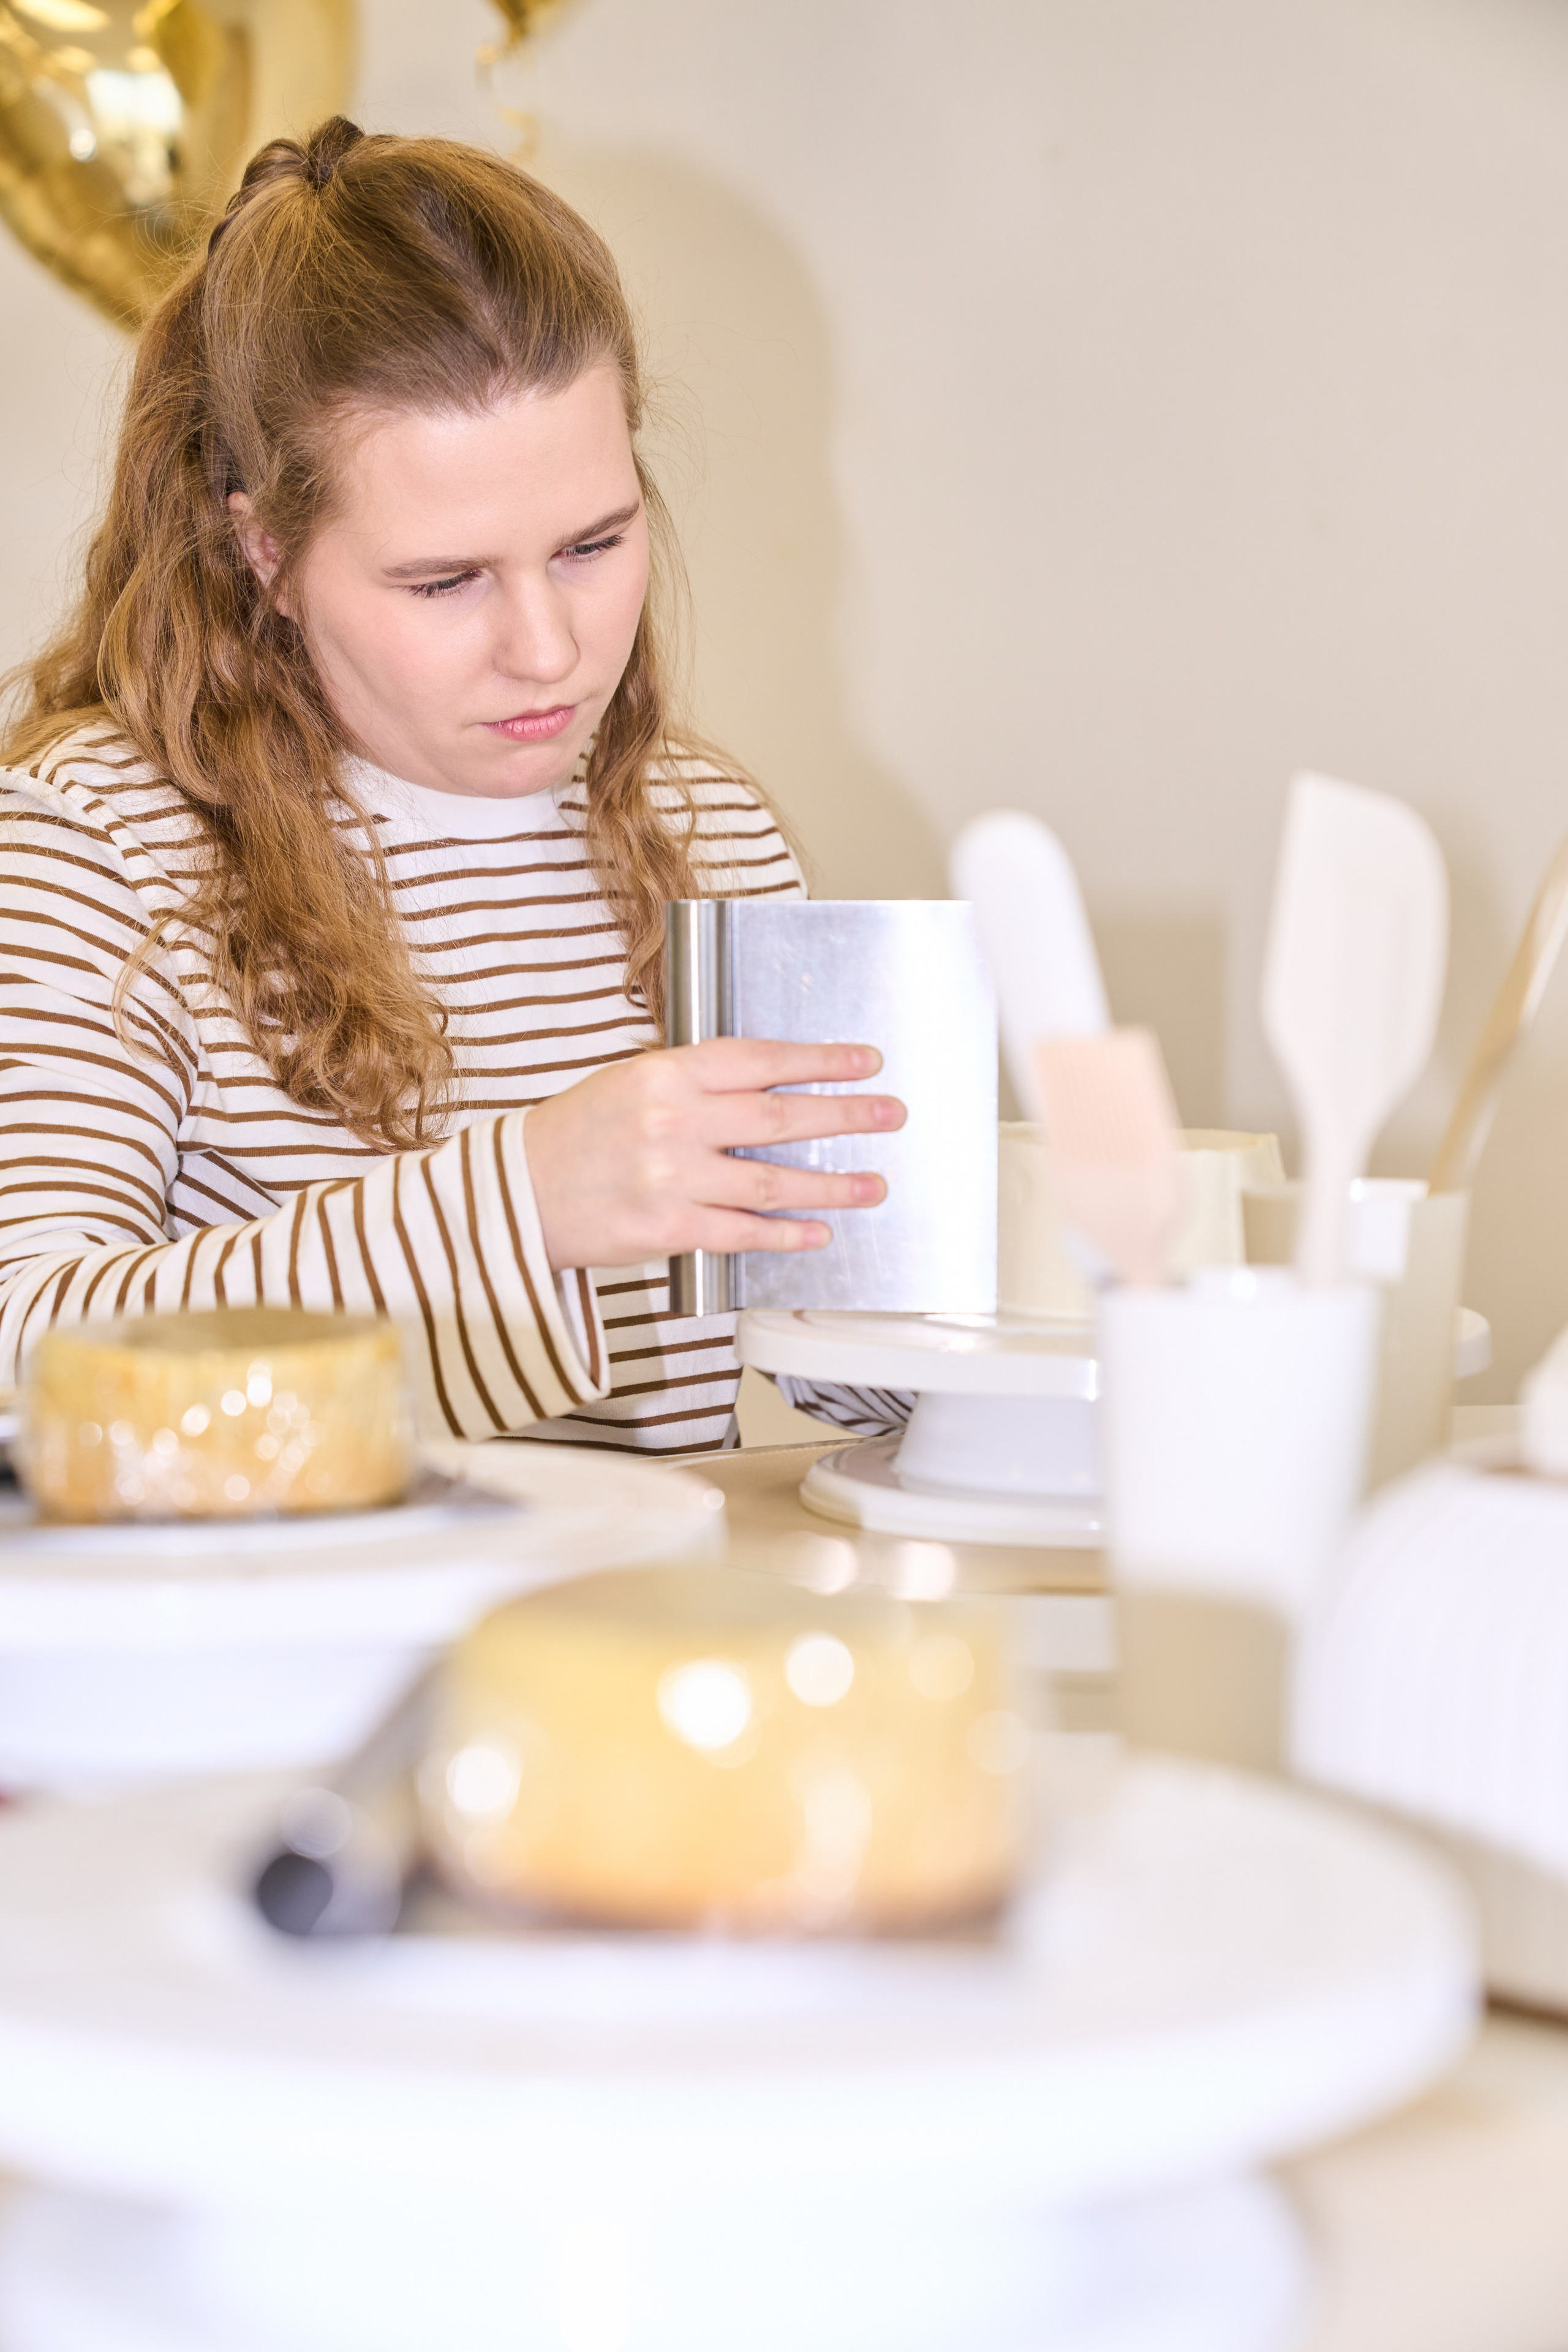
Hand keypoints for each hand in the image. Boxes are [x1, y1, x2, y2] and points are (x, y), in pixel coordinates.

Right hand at [522, 1037, 905, 1271]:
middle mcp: (671, 1122)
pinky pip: (743, 1232)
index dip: (819, 1060)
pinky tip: (818, 1231)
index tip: (863, 1060)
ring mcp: (670, 1178)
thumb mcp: (629, 1084)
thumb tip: (768, 1086)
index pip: (759, 1060)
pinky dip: (787, 1234)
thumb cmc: (574, 1136)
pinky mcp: (667, 1229)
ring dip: (832, 1185)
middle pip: (778, 1117)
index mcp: (664, 1074)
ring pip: (771, 1181)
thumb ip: (694, 1085)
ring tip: (873, 1184)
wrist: (516, 1195)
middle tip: (890, 1114)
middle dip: (845, 1115)